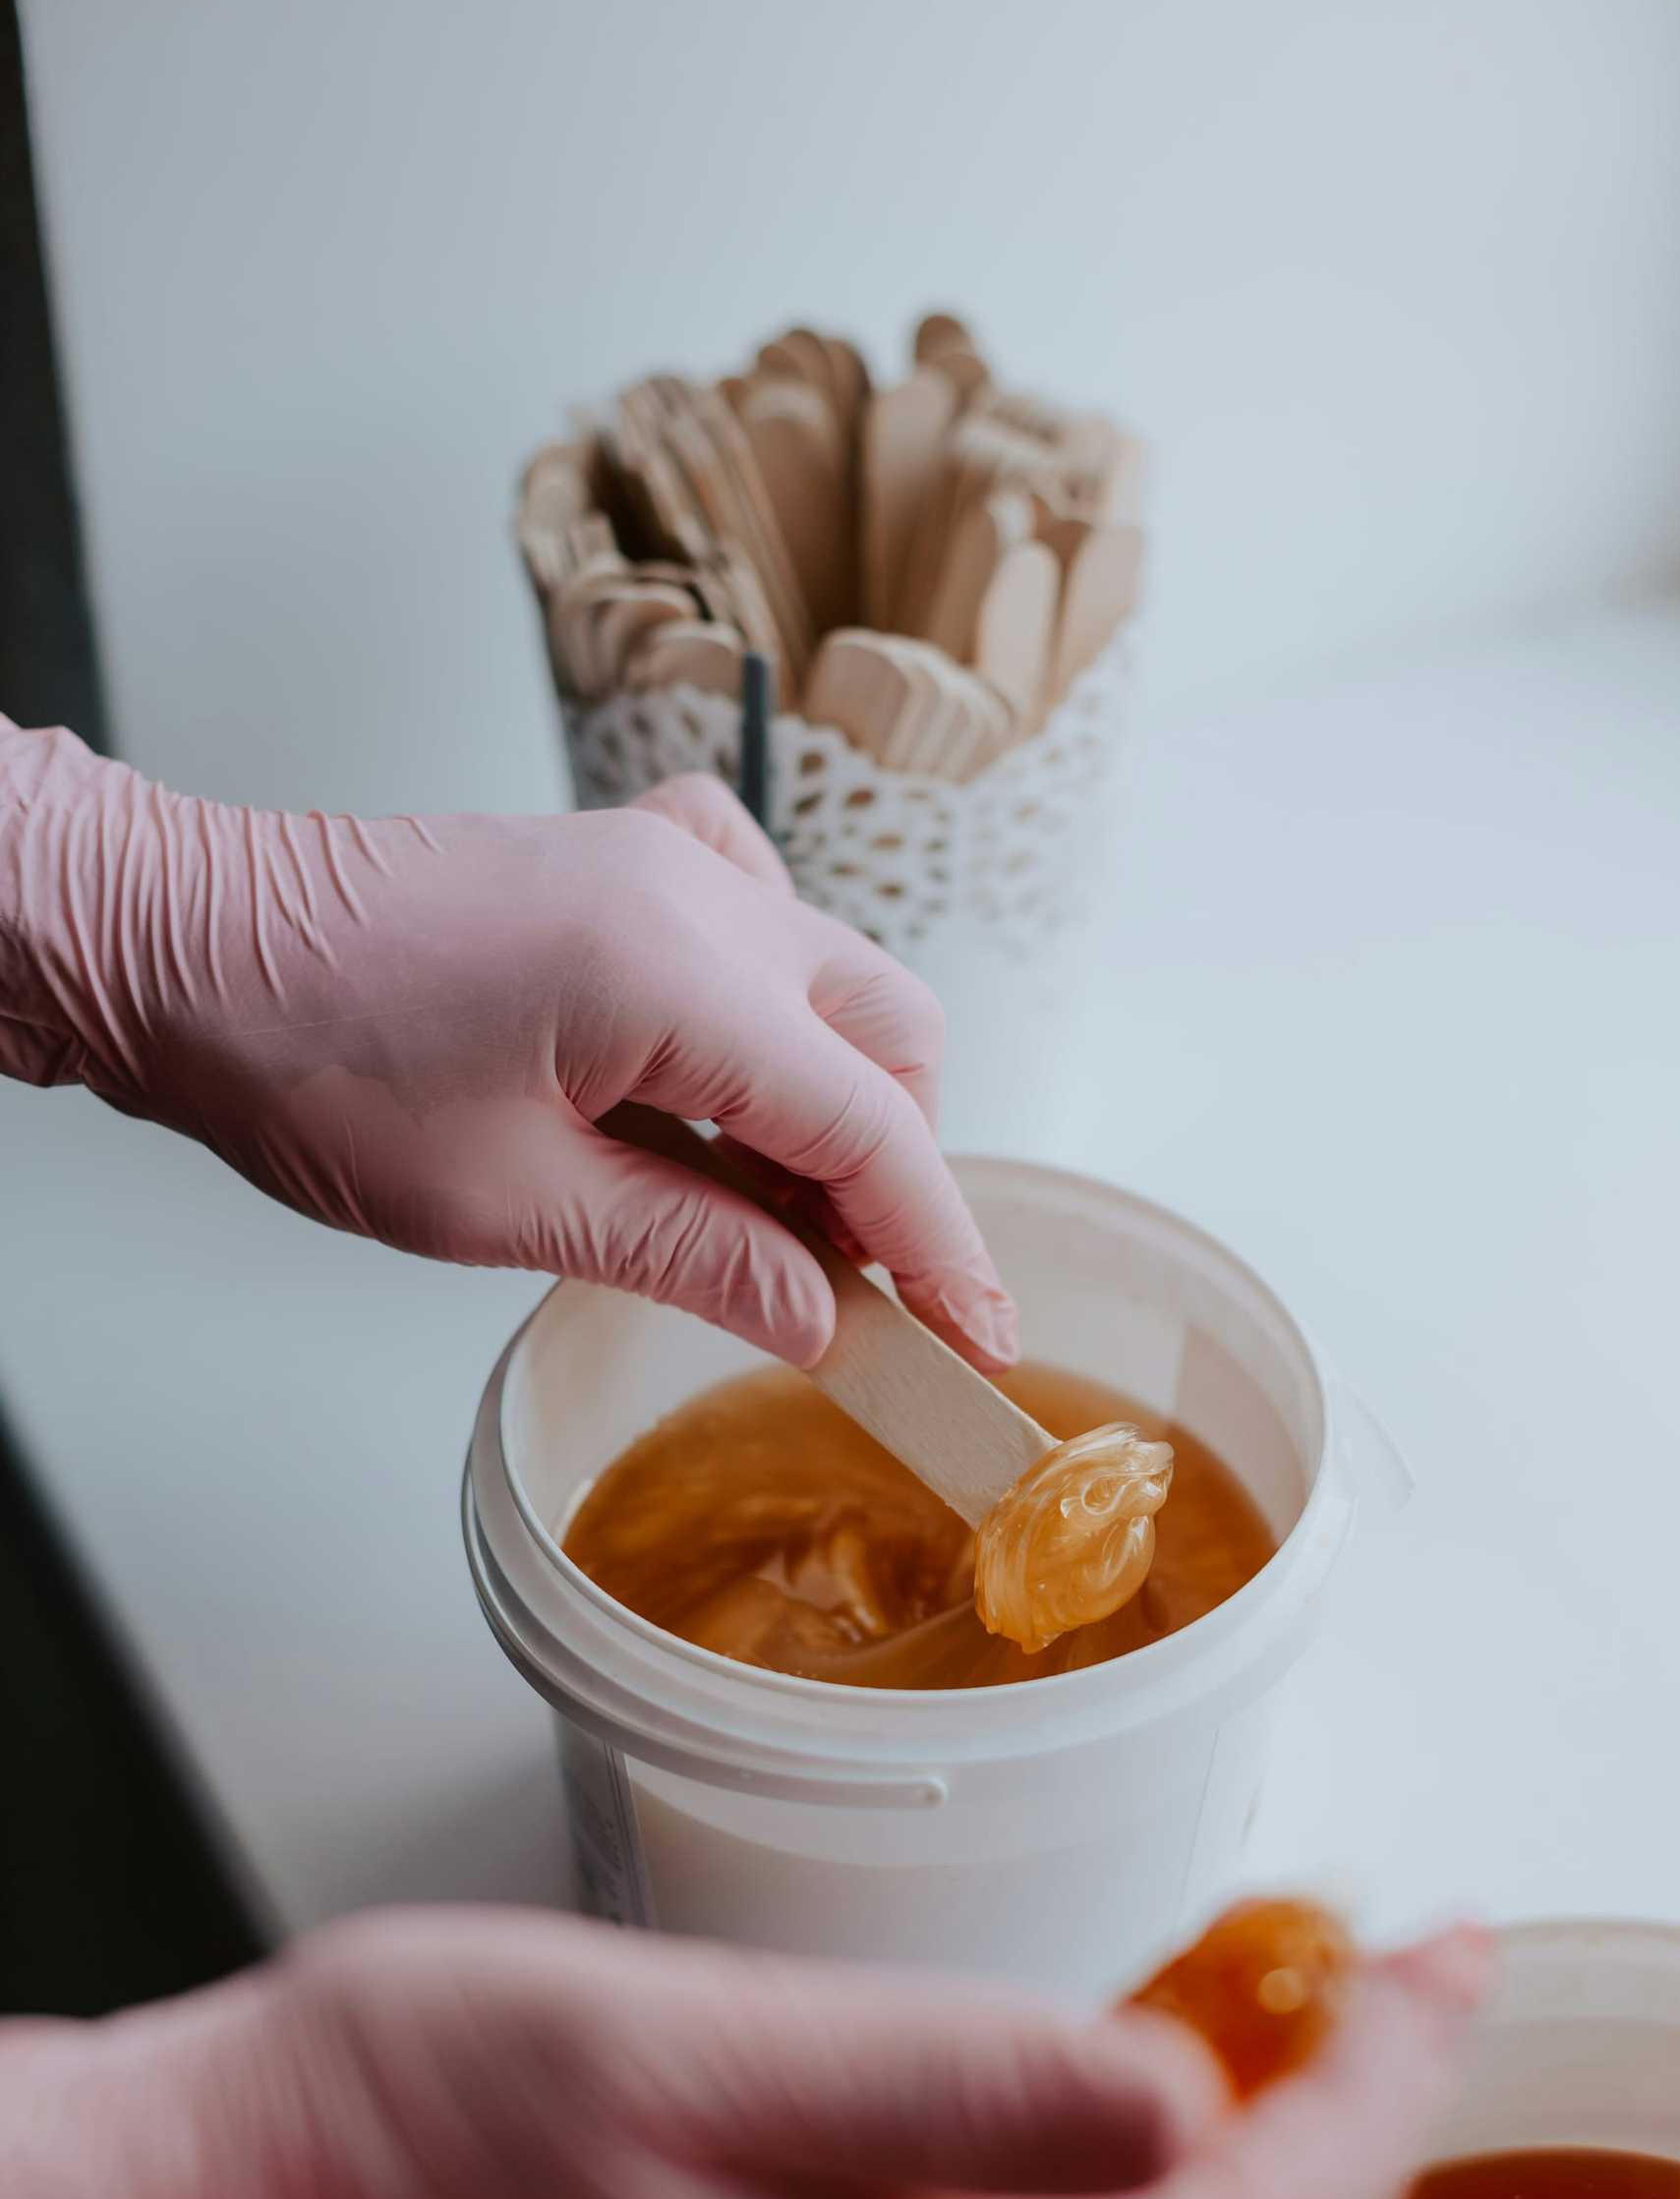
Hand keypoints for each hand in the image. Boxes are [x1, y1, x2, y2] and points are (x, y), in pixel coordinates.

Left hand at [0, 726, 1013, 1366]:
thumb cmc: (307, 1060)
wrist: (184, 942)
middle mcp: (698, 894)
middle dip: (900, 1173)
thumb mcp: (508, 1203)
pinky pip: (766, 927)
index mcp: (676, 974)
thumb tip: (818, 1318)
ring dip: (840, 1104)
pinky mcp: (628, 861)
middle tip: (854, 1291)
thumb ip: (691, 1254)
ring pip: (838, 984)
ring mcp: (667, 860)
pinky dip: (782, 1021)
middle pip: (893, 1040)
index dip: (939, 1247)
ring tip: (774, 1221)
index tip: (976, 1338)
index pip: (872, 1127)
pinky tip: (723, 1087)